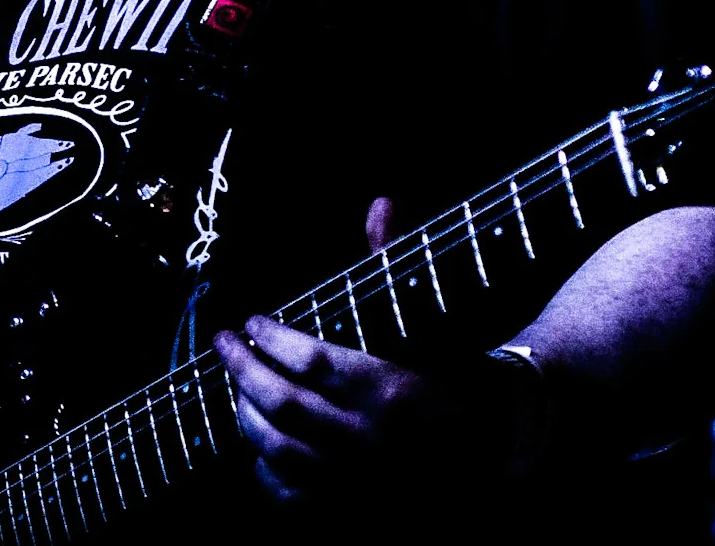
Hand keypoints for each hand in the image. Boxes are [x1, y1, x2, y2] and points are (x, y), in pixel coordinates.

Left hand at [212, 197, 465, 504]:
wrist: (491, 451)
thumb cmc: (452, 376)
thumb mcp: (427, 320)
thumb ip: (391, 265)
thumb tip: (381, 203)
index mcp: (391, 389)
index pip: (311, 360)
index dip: (271, 338)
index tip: (252, 320)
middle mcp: (370, 440)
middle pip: (282, 404)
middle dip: (242, 370)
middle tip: (224, 343)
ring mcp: (357, 482)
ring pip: (277, 451)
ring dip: (244, 413)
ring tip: (235, 384)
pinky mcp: (349, 511)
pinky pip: (288, 496)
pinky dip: (264, 468)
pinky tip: (258, 440)